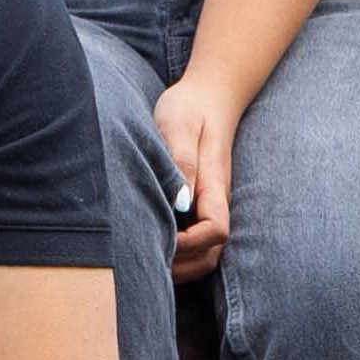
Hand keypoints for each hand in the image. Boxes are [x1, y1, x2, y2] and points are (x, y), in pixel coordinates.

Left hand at [153, 72, 237, 279]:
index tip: (160, 239)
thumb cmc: (190, 107)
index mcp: (213, 186)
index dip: (190, 244)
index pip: (216, 232)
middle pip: (212, 253)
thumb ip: (181, 162)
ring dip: (179, 263)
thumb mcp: (178, 126)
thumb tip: (180, 203)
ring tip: (143, 260)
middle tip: (144, 263)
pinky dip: (176, 251)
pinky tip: (148, 242)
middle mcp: (215, 201)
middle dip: (181, 265)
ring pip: (205, 251)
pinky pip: (195, 238)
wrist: (208, 94)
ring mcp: (208, 204)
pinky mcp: (198, 202)